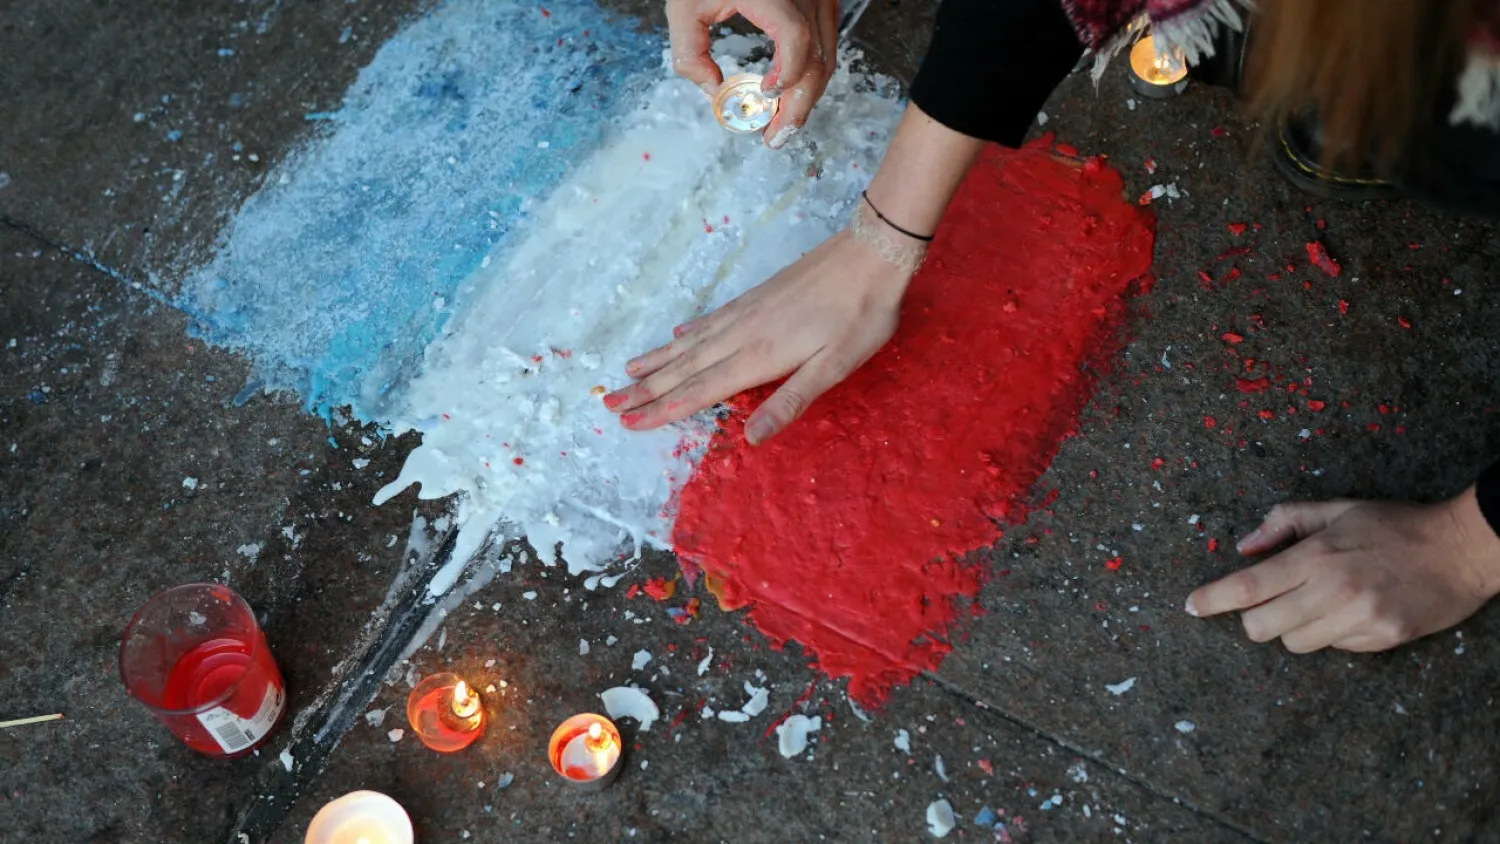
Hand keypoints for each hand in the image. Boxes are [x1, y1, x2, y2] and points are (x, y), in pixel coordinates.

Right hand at [603, 228, 911, 443]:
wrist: (870, 254)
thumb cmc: (861, 315)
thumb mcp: (835, 367)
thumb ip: (790, 401)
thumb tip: (750, 439)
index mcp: (758, 357)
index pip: (700, 391)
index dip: (663, 410)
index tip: (630, 423)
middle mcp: (742, 334)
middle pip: (684, 368)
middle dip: (645, 389)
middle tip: (609, 404)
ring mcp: (746, 312)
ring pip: (691, 344)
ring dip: (657, 361)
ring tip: (627, 372)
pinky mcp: (756, 297)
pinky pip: (710, 321)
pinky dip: (687, 333)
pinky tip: (676, 337)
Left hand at [666, 0, 839, 146]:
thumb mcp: (684, 7)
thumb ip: (689, 53)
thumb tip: (713, 92)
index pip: (796, 39)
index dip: (786, 75)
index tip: (764, 94)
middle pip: (818, 60)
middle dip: (798, 106)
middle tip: (776, 137)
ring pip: (828, 57)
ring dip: (807, 96)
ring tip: (782, 123)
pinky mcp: (822, 1)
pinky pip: (827, 44)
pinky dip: (812, 74)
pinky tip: (790, 94)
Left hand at [1186, 489, 1499, 652]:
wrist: (1464, 548)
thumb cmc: (1395, 525)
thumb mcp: (1338, 509)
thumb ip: (1285, 522)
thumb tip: (1244, 547)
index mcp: (1317, 555)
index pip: (1248, 586)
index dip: (1212, 599)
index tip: (1191, 606)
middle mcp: (1334, 590)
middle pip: (1261, 626)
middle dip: (1255, 618)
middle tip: (1266, 604)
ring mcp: (1360, 618)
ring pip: (1295, 643)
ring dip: (1294, 628)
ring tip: (1319, 603)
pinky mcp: (1383, 638)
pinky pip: (1335, 648)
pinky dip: (1333, 634)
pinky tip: (1353, 612)